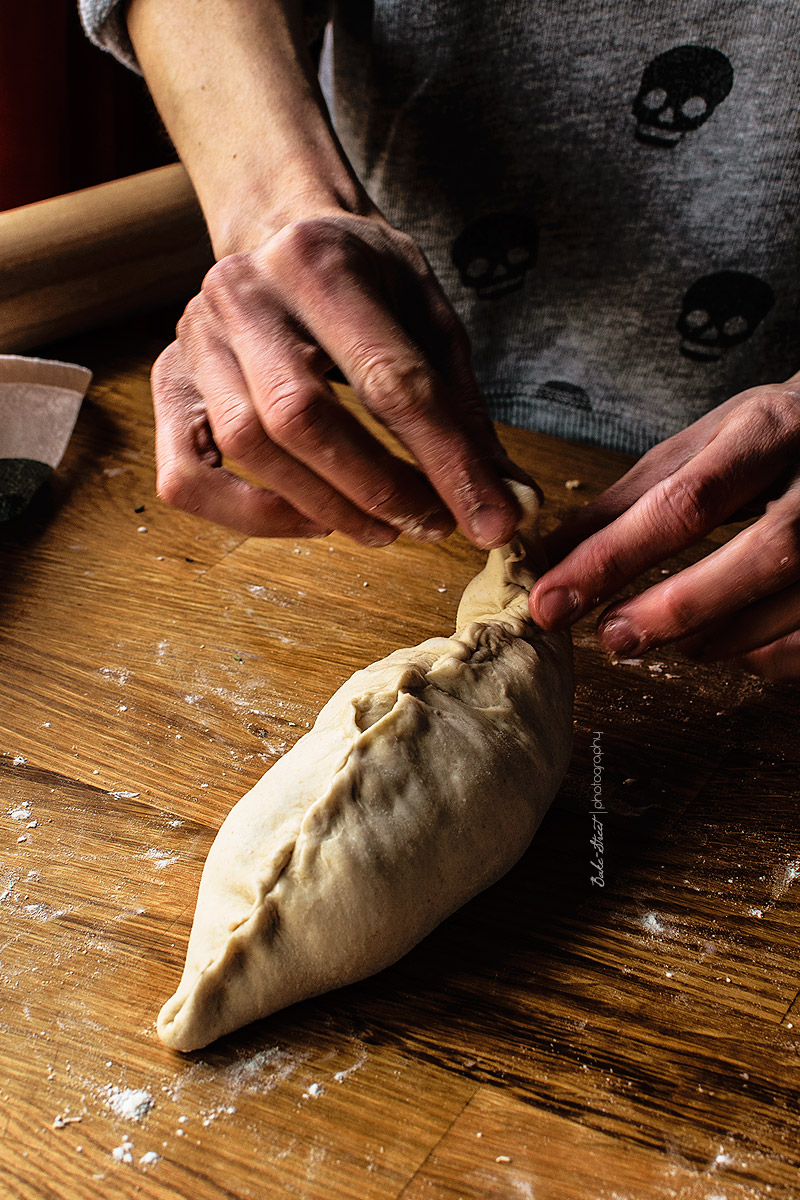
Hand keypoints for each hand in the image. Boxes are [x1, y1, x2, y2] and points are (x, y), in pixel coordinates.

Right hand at [153, 213, 524, 547]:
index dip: (446, 462)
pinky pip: (188, 477)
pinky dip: (250, 516)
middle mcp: (242, 292)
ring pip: (248, 449)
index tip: (491, 520)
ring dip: (325, 507)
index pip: (390, 379)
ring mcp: (194, 338)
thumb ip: (463, 406)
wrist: (284, 233)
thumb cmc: (366, 281)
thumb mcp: (429, 316)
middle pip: (302, 417)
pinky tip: (310, 518)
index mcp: (320, 260)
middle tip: (431, 525)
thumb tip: (505, 500)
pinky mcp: (168, 383)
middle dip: (379, 488)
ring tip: (383, 527)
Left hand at [529, 381, 799, 680]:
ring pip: (797, 600)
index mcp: (767, 431)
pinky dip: (767, 652)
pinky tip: (726, 647)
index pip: (686, 500)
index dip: (615, 556)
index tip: (553, 599)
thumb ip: (630, 501)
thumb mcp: (702, 445)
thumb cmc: (771, 438)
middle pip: (763, 553)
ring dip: (720, 635)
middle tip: (612, 638)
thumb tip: (551, 555)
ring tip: (663, 641)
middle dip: (678, 607)